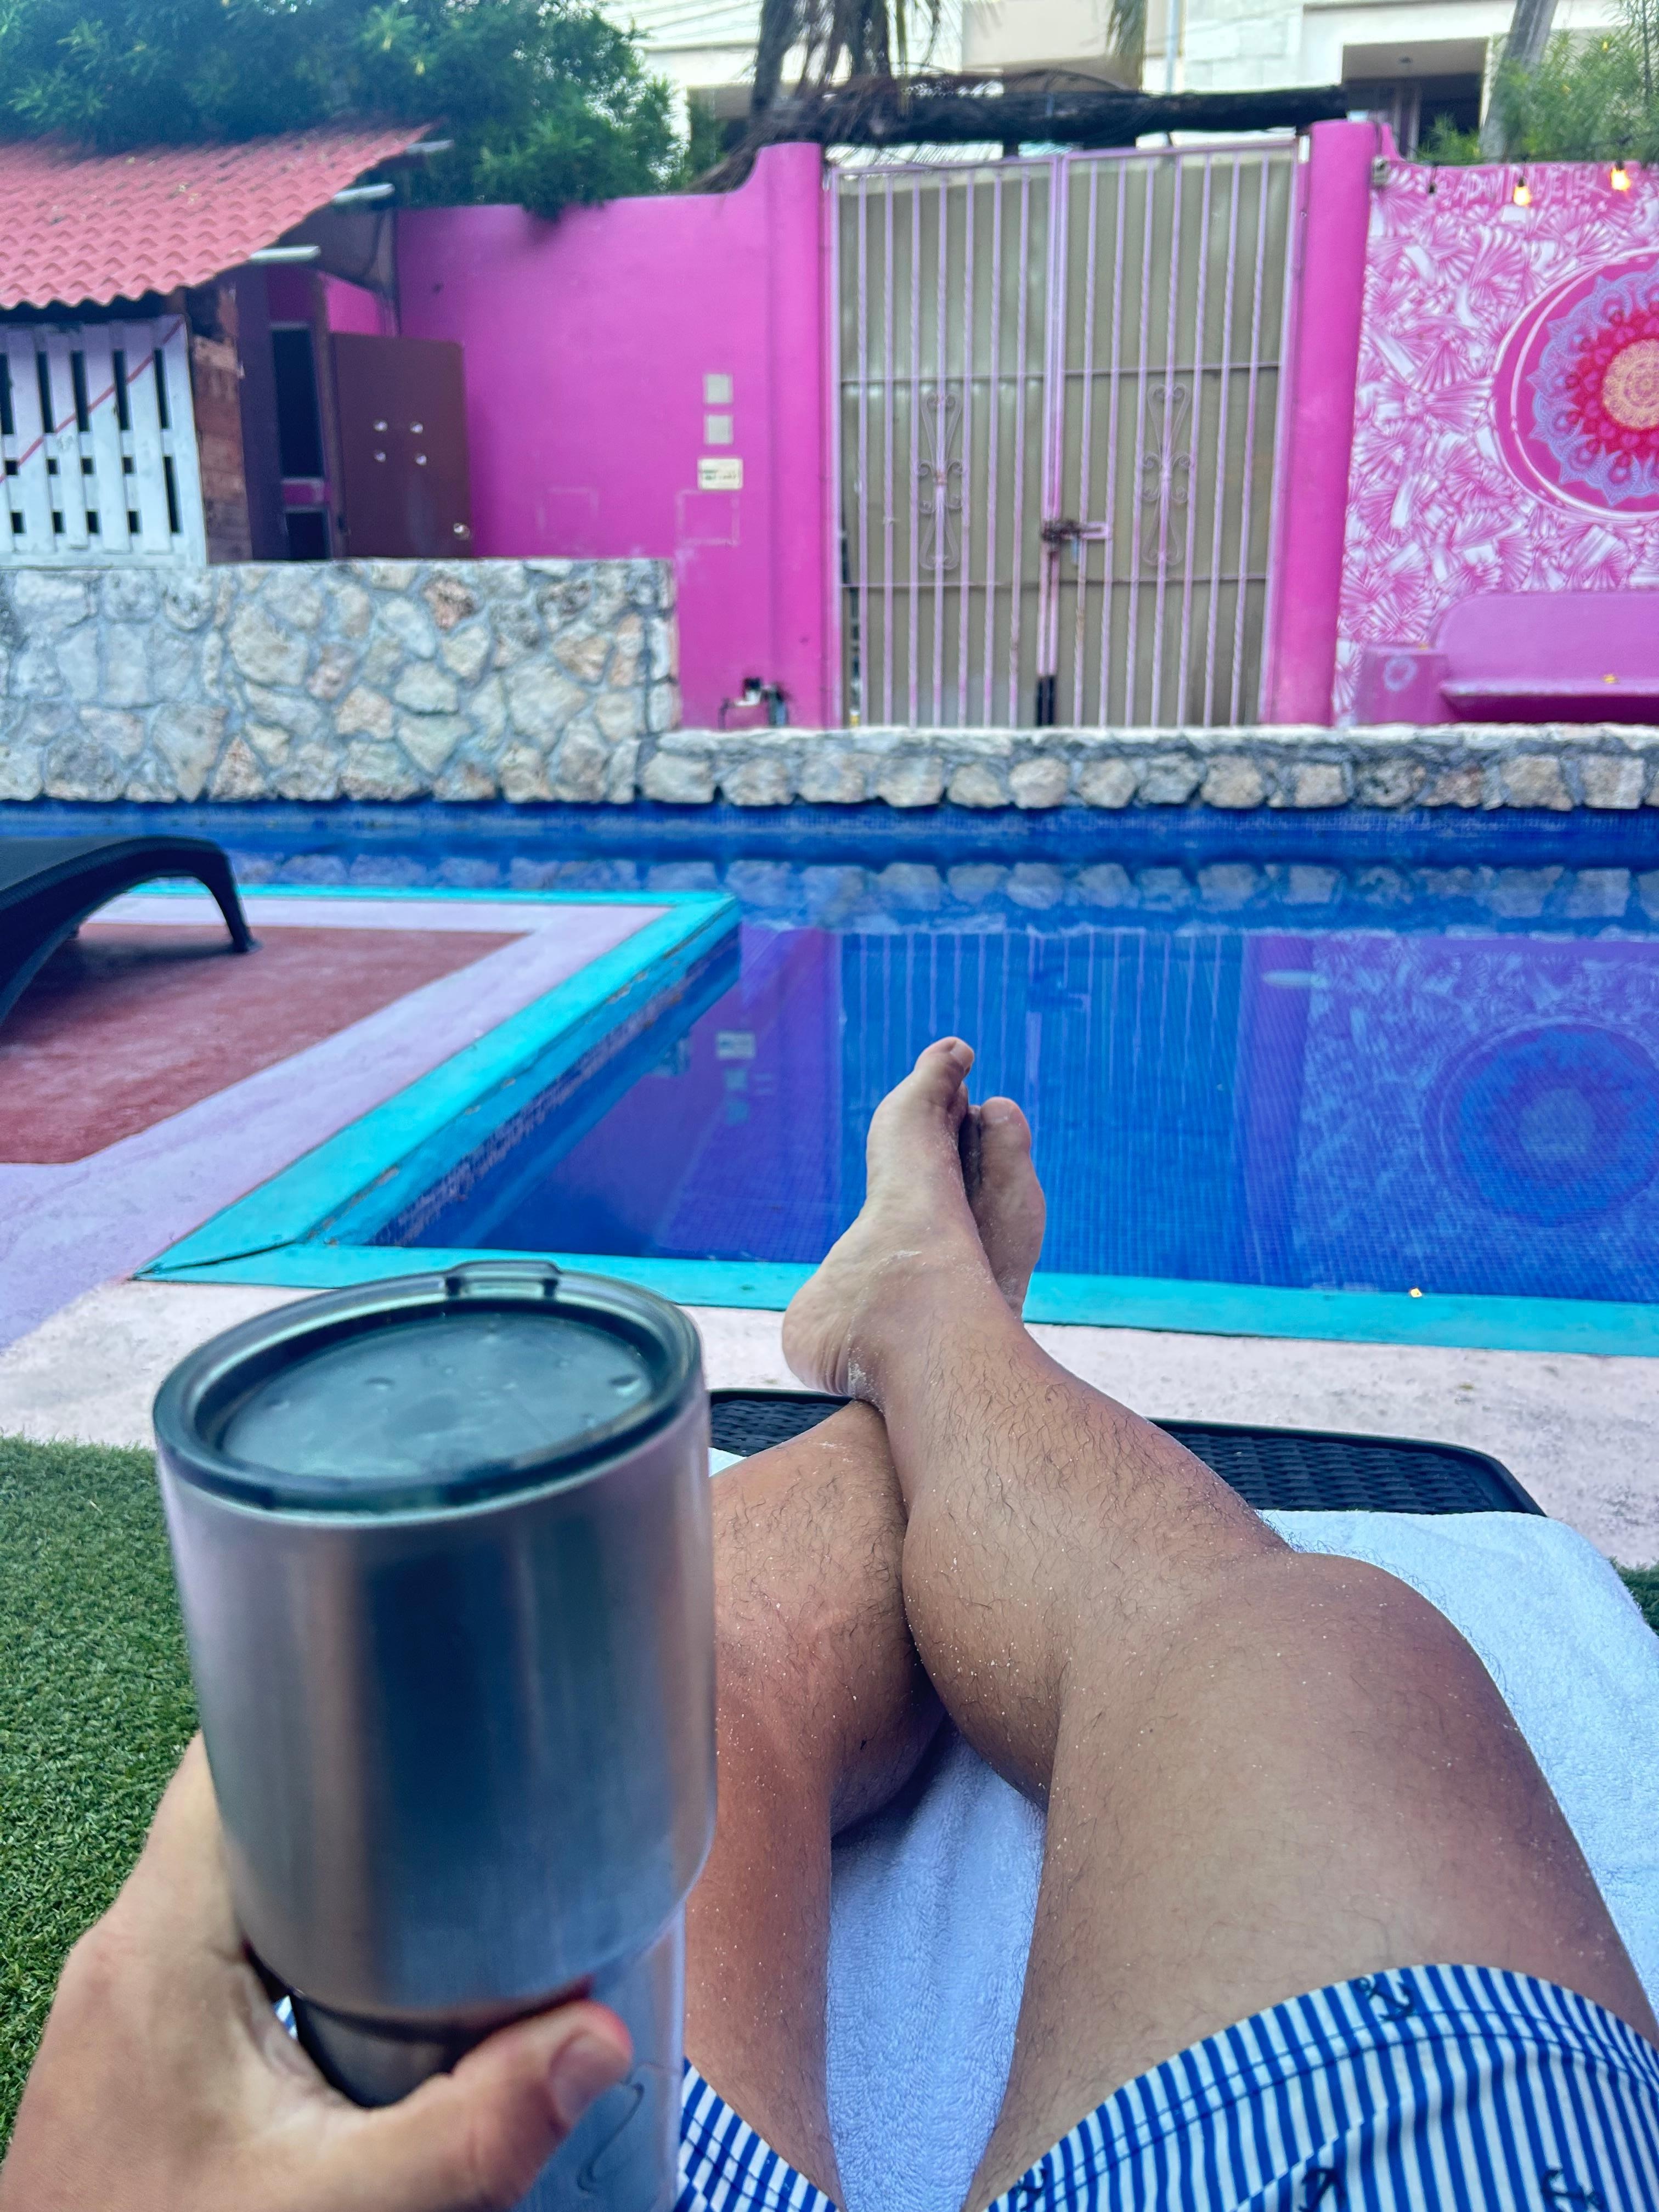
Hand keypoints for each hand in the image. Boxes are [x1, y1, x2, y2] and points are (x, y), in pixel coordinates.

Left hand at [0, 1739, 631, 2211]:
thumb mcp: (334, 2209)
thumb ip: (473, 2130)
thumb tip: (598, 2040)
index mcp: (157, 1943)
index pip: (230, 1756)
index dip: (323, 1712)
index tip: (420, 1699)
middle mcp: (129, 1950)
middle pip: (251, 1810)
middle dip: (362, 1795)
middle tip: (470, 1787)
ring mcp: (127, 2002)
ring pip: (244, 1884)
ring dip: (337, 1876)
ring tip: (447, 1874)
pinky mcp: (143, 2050)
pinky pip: (232, 1948)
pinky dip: (307, 1944)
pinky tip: (381, 1982)